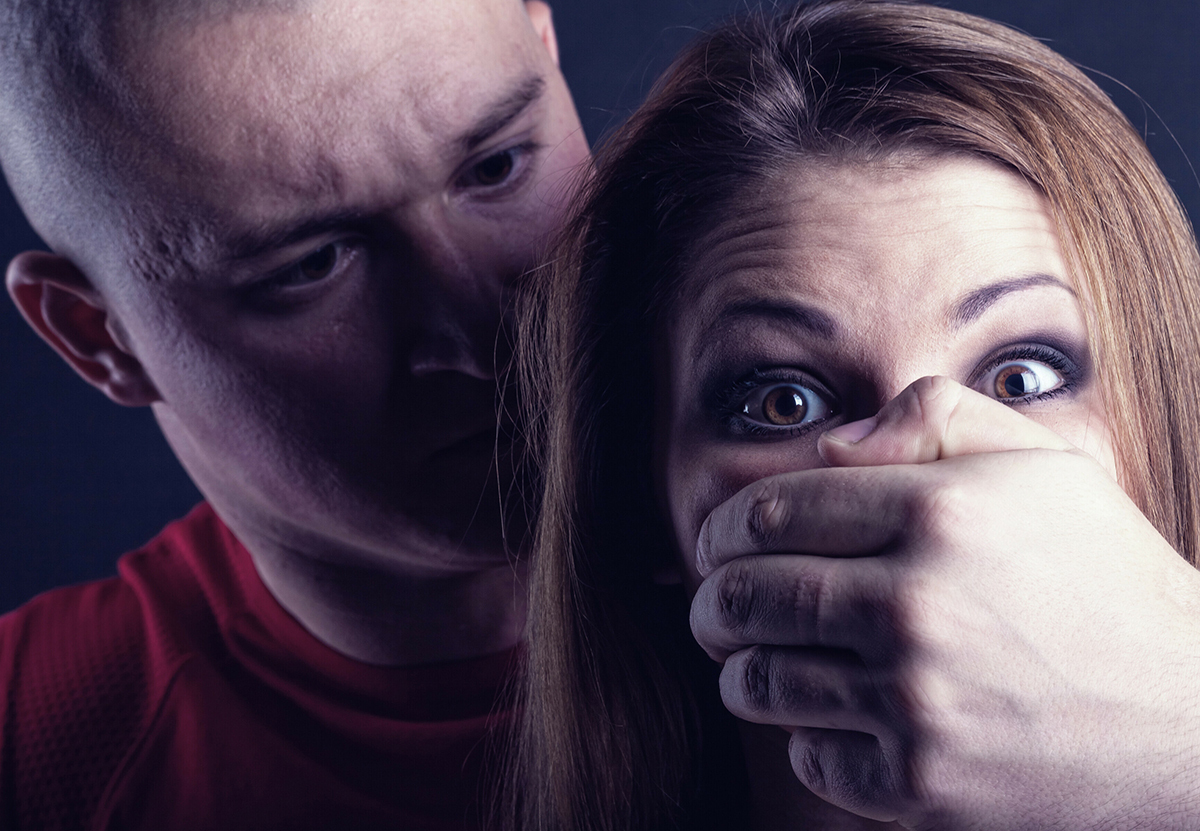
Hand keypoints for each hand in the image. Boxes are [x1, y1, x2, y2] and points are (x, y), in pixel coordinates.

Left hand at [690, 376, 1199, 828]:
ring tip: (754, 659)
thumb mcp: (1041, 465)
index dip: (721, 527)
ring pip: (757, 682)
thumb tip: (827, 444)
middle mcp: (916, 605)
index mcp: (938, 514)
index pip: (769, 513)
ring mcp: (915, 702)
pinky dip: (805, 735)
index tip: (715, 542)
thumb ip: (930, 420)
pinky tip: (835, 715)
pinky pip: (808, 756)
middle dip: (711, 599)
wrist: (1192, 718)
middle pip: (745, 597)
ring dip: (741, 668)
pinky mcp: (920, 784)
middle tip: (713, 605)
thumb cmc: (1106, 578)